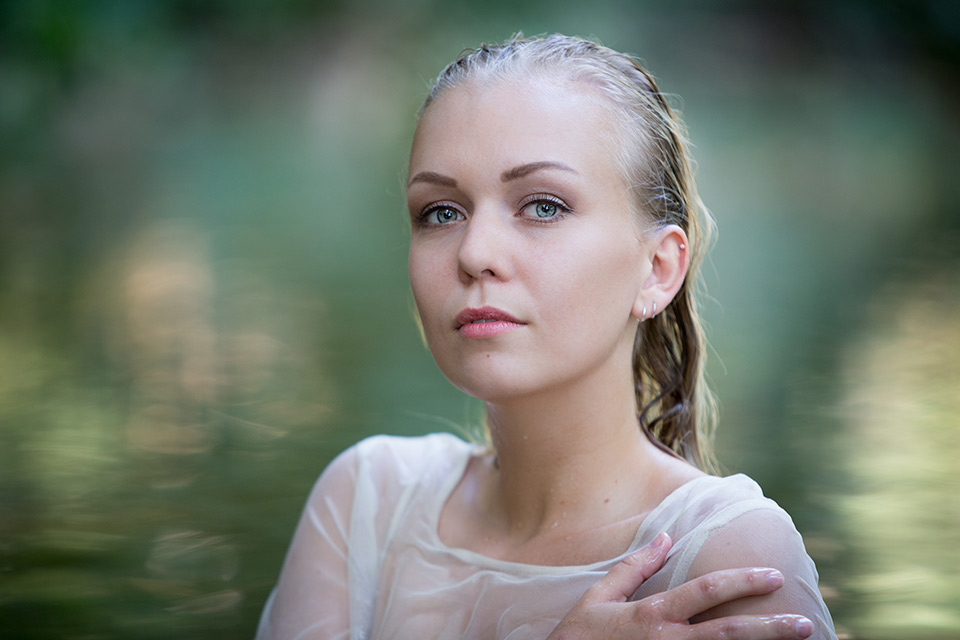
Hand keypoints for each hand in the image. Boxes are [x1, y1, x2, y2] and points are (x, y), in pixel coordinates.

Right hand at [547, 533, 813, 639]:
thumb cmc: (578, 637)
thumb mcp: (600, 597)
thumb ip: (634, 567)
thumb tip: (666, 537)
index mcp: (653, 614)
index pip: (707, 591)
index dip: (743, 582)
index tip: (773, 576)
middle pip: (728, 632)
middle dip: (769, 628)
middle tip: (803, 623)